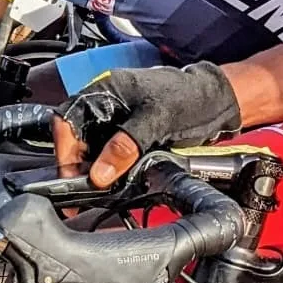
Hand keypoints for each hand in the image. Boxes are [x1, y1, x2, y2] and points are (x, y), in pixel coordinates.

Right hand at [59, 61, 240, 187]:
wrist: (217, 101)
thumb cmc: (189, 97)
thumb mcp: (156, 120)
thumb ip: (125, 145)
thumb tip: (99, 174)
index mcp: (105, 90)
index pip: (67, 119)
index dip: (65, 149)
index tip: (71, 175)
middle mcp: (106, 105)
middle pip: (76, 137)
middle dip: (77, 165)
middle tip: (85, 192)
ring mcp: (117, 121)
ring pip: (91, 149)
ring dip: (93, 170)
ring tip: (100, 192)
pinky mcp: (129, 137)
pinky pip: (109, 155)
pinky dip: (108, 171)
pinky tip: (114, 184)